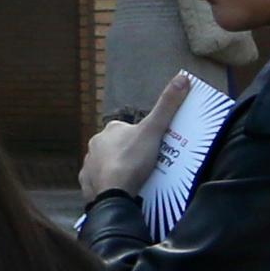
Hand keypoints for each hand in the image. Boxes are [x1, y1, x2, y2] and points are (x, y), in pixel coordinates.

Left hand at [77, 75, 185, 202]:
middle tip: (148, 165)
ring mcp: (88, 164)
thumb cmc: (132, 159)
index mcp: (109, 131)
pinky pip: (100, 181)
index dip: (141, 138)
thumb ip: (167, 106)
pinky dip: (110, 184)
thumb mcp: (154, 130)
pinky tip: (122, 190)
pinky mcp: (87, 183)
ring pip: (108, 164)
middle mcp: (95, 144)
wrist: (113, 193)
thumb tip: (182, 77)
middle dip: (130, 154)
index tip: (153, 148)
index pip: (127, 130)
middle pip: (117, 147)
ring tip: (138, 179)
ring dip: (120, 169)